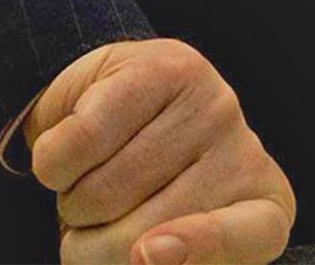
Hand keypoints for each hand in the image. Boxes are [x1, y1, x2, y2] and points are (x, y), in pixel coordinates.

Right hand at [25, 39, 294, 264]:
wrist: (107, 102)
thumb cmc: (141, 194)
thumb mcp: (159, 242)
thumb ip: (169, 260)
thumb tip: (148, 254)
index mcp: (261, 210)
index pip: (248, 236)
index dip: (202, 246)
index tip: (148, 253)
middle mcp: (247, 153)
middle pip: (138, 236)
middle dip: (97, 241)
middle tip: (112, 212)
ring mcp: (212, 104)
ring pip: (99, 194)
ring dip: (74, 200)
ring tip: (99, 172)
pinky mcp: (162, 69)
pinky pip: (76, 144)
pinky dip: (53, 162)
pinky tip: (76, 142)